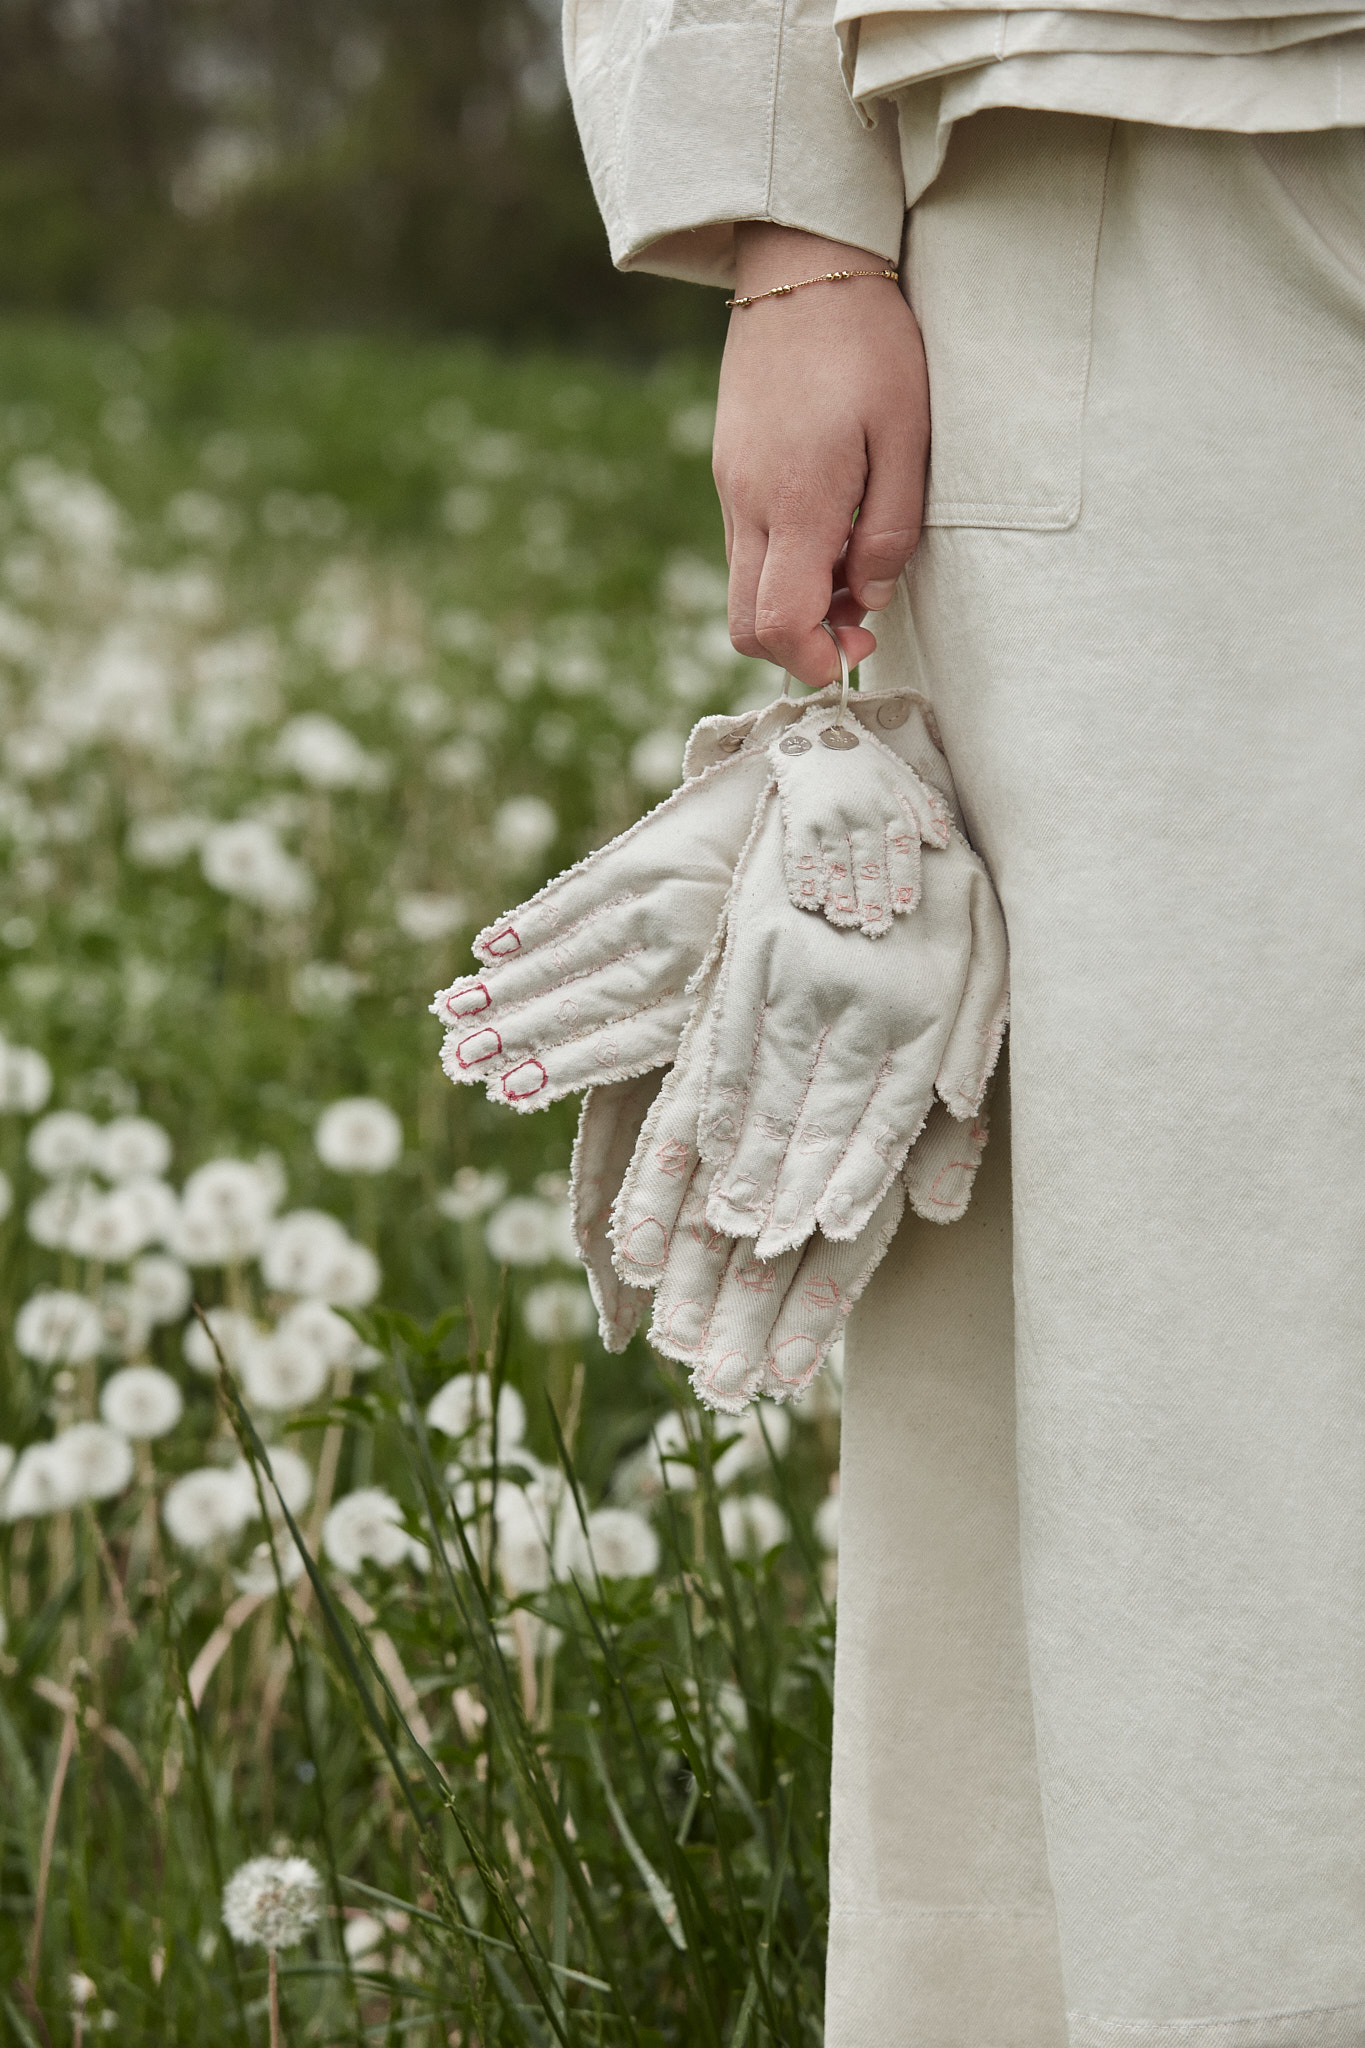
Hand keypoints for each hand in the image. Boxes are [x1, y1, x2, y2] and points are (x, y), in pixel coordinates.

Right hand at [430, 743, 771, 1108]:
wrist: (807, 814)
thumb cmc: (774, 913)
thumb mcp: (751, 978)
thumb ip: (697, 1021)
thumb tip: (630, 1073)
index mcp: (712, 996)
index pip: (624, 1044)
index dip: (563, 1067)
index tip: (508, 1090)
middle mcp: (685, 952)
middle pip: (587, 1003)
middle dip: (518, 1032)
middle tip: (459, 1057)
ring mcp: (663, 901)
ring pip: (573, 953)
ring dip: (509, 982)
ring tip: (456, 1008)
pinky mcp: (646, 855)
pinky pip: (577, 895)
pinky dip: (531, 921)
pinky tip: (490, 947)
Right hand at [715, 223, 928, 688]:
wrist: (802, 264)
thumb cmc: (870, 344)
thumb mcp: (907, 436)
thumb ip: (890, 529)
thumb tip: (869, 597)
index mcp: (796, 502)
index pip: (779, 624)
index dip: (816, 660)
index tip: (859, 648)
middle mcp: (749, 503)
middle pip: (745, 624)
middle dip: (800, 645)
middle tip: (859, 622)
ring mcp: (731, 486)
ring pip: (742, 588)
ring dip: (795, 602)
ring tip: (855, 564)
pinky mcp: (729, 468)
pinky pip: (746, 545)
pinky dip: (784, 563)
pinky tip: (830, 525)